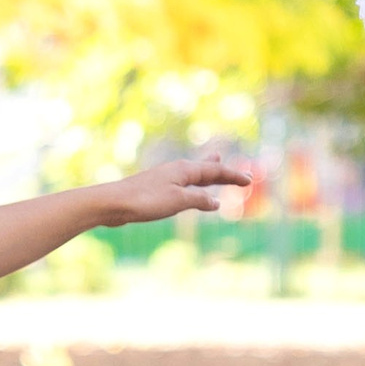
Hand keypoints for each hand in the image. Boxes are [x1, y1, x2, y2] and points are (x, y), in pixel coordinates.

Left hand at [101, 157, 254, 224]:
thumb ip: (199, 201)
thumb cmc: (146, 200)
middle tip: (238, 171)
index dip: (233, 177)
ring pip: (193, 174)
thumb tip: (216, 202)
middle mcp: (177, 171)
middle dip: (222, 171)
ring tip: (215, 162)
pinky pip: (184, 183)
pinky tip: (190, 187)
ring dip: (207, 171)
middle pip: (205, 169)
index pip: (215, 172)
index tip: (250, 180)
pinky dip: (194, 183)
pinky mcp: (157, 188)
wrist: (114, 203)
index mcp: (184, 170)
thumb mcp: (178, 201)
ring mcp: (166, 178)